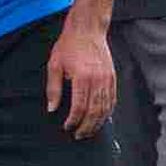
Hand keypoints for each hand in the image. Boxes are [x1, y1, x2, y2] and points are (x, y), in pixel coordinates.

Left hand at [46, 21, 114, 139]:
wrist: (87, 29)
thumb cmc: (69, 45)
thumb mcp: (55, 65)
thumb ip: (53, 88)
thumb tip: (52, 108)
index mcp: (82, 77)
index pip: (79, 107)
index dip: (73, 120)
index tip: (67, 127)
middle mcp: (97, 80)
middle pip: (94, 111)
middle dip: (86, 127)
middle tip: (79, 136)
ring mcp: (107, 79)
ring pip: (105, 108)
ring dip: (97, 123)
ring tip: (89, 131)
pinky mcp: (112, 77)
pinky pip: (112, 100)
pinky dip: (107, 112)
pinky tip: (101, 119)